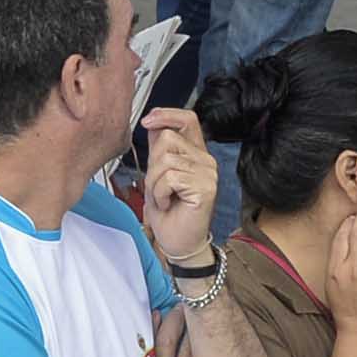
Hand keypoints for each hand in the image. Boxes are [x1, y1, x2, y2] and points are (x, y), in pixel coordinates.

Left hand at [131, 107, 217, 263]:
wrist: (179, 243)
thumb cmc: (169, 213)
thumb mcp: (157, 176)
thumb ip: (160, 150)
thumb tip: (153, 124)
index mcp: (195, 154)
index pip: (188, 119)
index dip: (167, 114)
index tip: (148, 120)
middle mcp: (205, 161)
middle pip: (168, 138)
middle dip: (152, 163)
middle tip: (158, 186)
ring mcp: (208, 173)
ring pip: (166, 159)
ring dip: (154, 182)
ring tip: (163, 197)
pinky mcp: (205, 187)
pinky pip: (169, 178)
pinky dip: (159, 193)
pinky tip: (167, 204)